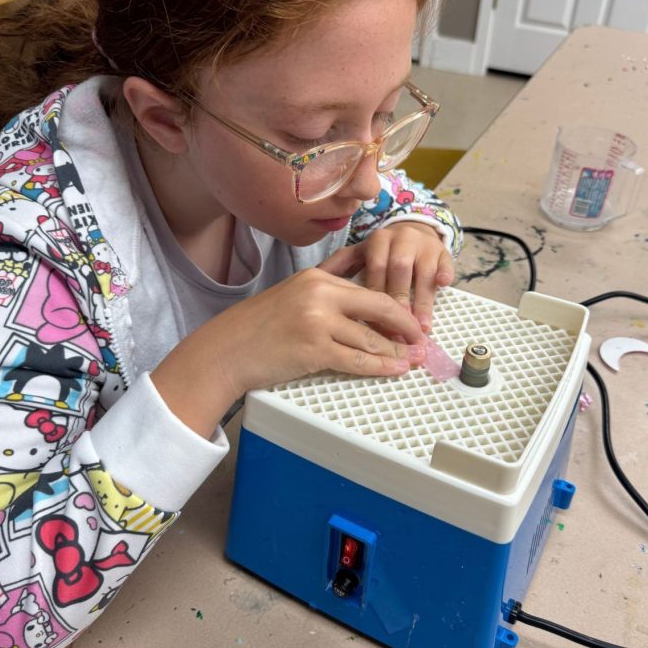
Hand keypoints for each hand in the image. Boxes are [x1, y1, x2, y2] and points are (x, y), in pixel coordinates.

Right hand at [151, 268, 425, 436]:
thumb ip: (324, 289)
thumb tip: (359, 291)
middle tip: (421, 337)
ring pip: (370, 337)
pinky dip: (380, 367)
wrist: (226, 351)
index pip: (367, 287)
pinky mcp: (313, 349)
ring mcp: (317, 321)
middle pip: (378, 306)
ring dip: (396, 351)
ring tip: (412, 359)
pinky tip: (394, 369)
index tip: (409, 316)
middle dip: (405, 324)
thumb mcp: (291, 294)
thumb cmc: (257, 327)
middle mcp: (319, 294)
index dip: (395, 304)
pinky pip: (357, 360)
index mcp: (316, 277)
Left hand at [319, 222, 453, 331]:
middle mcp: (400, 239)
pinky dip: (445, 274)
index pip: (374, 269)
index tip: (373, 324)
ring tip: (421, 328)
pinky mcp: (442, 250)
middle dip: (399, 303)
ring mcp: (423, 244)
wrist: (412, 232)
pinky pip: (446, 262)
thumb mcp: (360, 256)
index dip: (374, 298)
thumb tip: (313, 280)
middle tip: (397, 332)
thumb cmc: (382, 253)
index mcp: (376, 241)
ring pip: (422, 271)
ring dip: (422, 300)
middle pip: (398, 270)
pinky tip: (443, 286)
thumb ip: (340, 268)